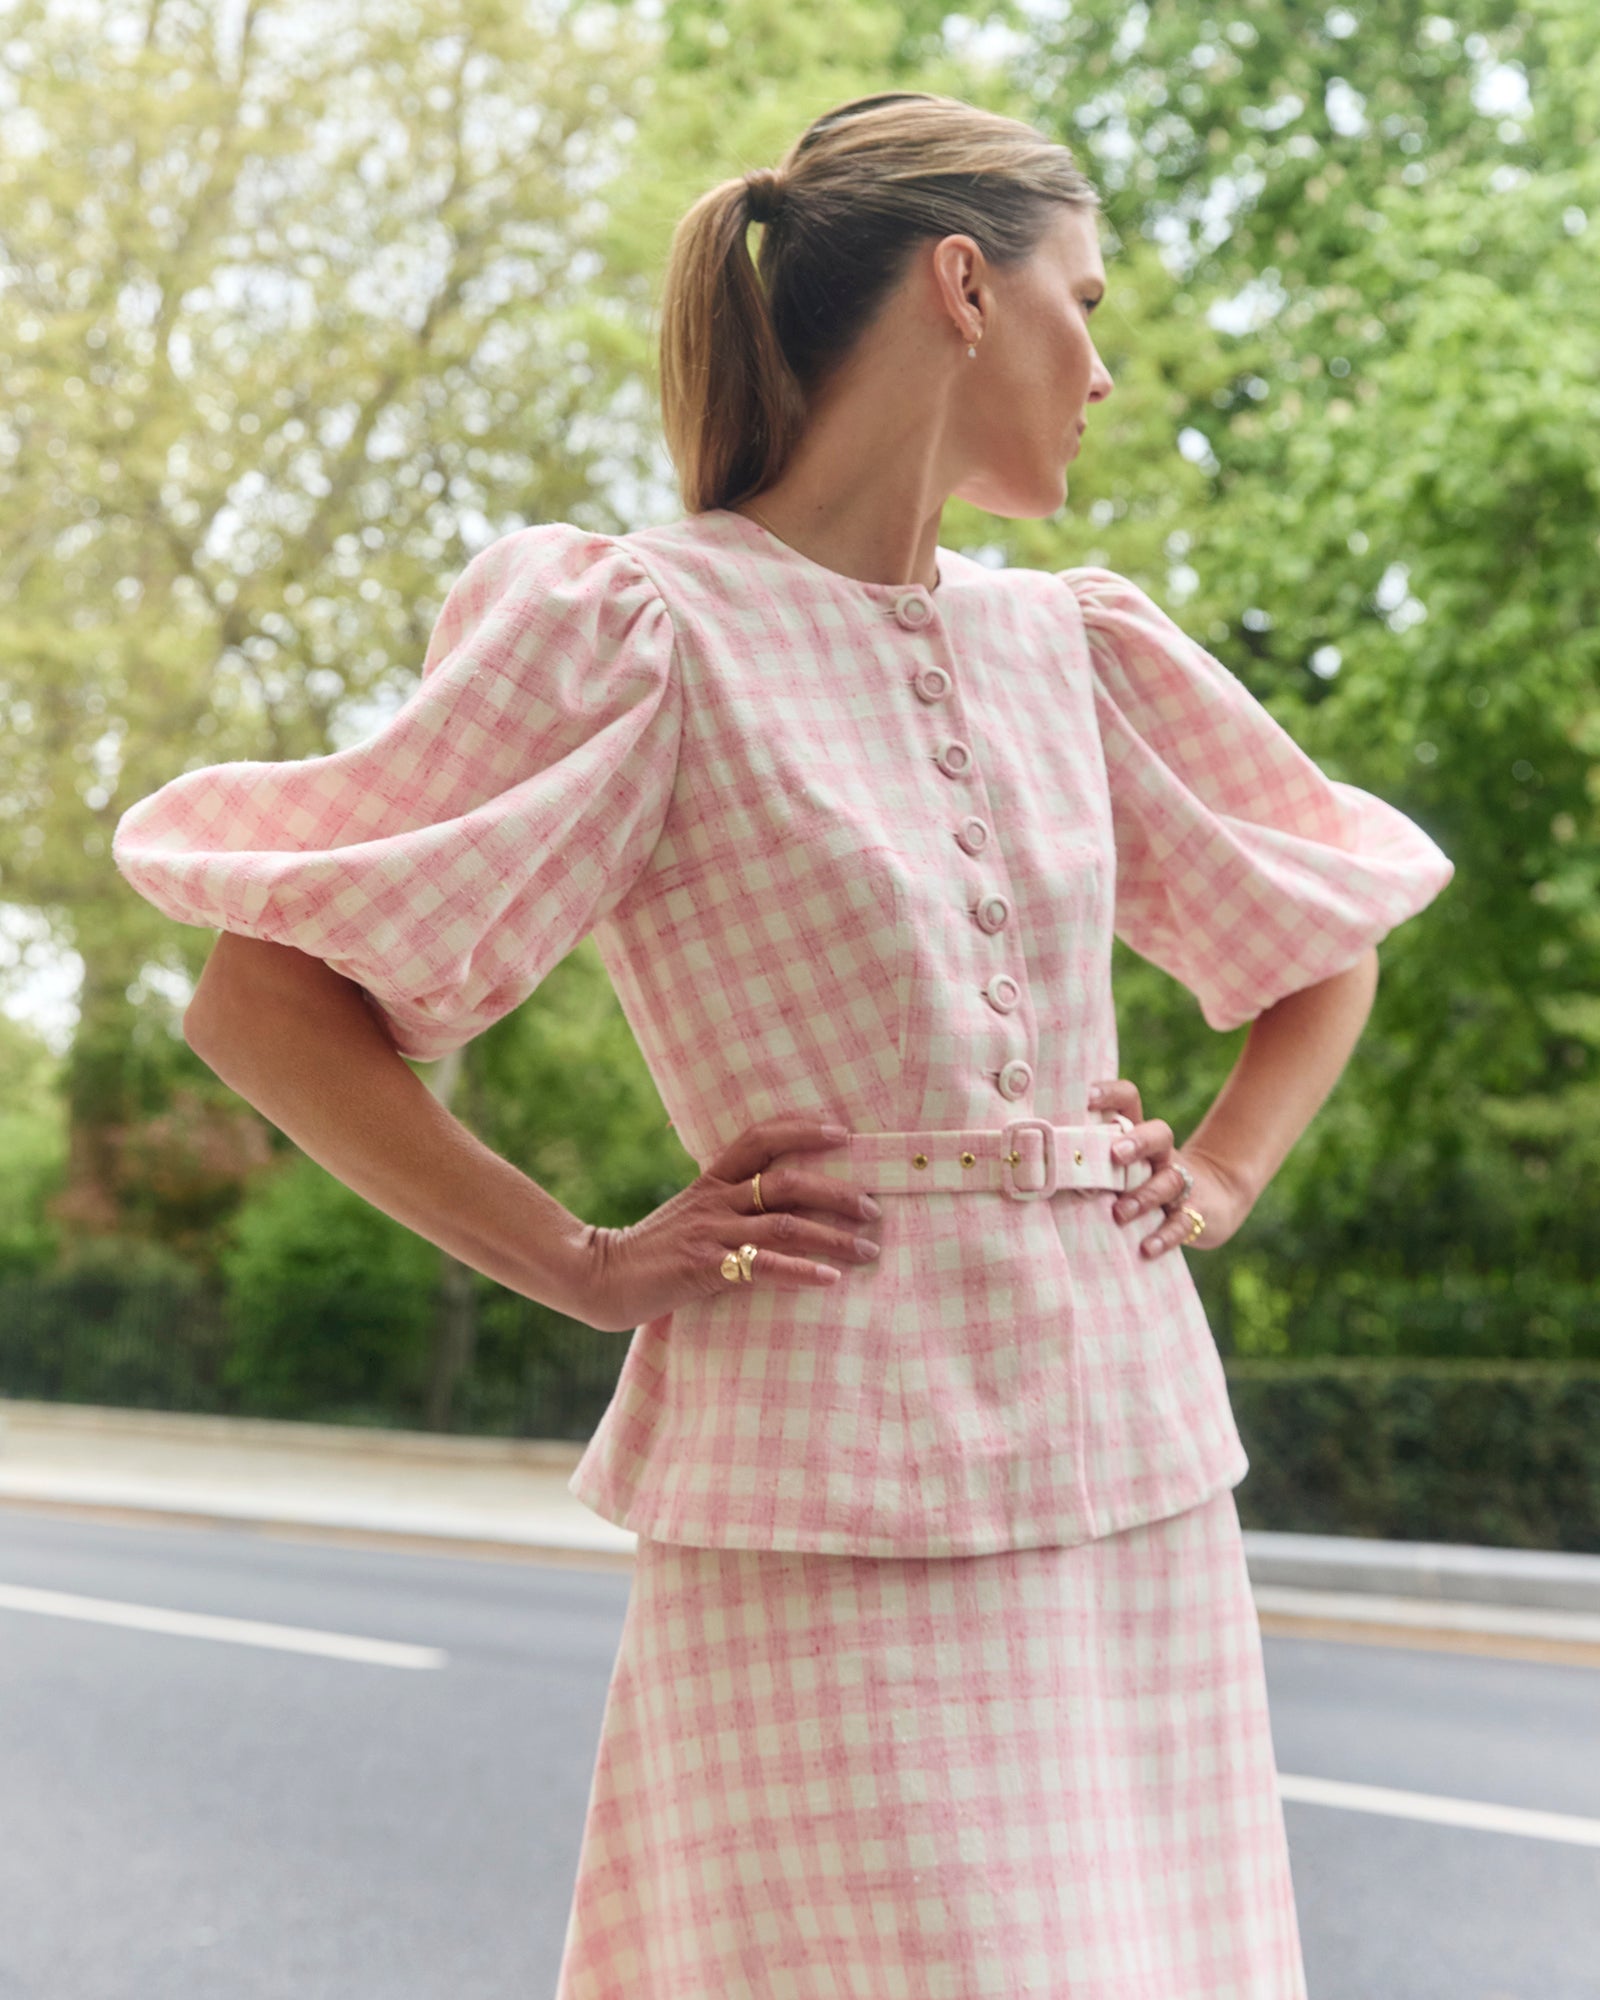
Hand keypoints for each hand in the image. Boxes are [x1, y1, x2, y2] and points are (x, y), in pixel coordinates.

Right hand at [576, 1115, 882, 1330]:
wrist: (598, 1277)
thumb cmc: (652, 1252)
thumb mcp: (690, 1217)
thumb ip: (728, 1209)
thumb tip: (783, 1211)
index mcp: (711, 1181)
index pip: (759, 1139)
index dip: (801, 1130)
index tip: (842, 1132)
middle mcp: (714, 1200)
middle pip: (787, 1181)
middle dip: (837, 1193)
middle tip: (874, 1210)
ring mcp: (710, 1232)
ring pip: (784, 1225)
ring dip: (833, 1237)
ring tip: (868, 1250)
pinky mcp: (704, 1267)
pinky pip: (762, 1266)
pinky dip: (801, 1272)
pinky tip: (830, 1280)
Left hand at [1088, 1077, 1252, 1258]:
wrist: (1212, 1202)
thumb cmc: (1140, 1181)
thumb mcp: (1118, 1165)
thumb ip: (1084, 1160)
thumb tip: (1024, 1162)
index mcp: (1138, 1134)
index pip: (1130, 1100)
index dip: (1110, 1094)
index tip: (1085, 1097)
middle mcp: (1161, 1154)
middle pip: (1160, 1133)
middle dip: (1138, 1141)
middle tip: (1114, 1154)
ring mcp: (1181, 1182)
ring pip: (1170, 1180)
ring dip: (1144, 1196)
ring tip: (1118, 1214)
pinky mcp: (1195, 1213)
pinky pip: (1183, 1222)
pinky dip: (1166, 1235)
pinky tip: (1147, 1247)